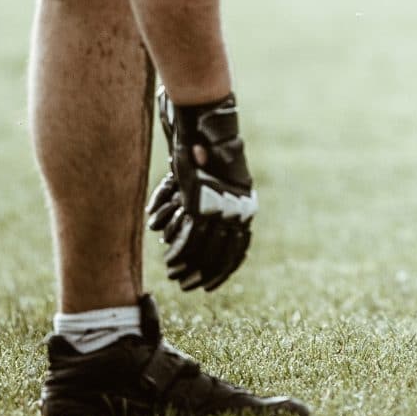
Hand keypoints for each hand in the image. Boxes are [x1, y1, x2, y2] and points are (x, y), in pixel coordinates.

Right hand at [150, 90, 255, 291]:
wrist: (204, 128)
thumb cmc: (205, 151)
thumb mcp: (208, 182)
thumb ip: (204, 204)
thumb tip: (196, 227)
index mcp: (244, 206)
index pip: (238, 248)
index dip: (224, 268)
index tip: (212, 284)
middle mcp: (237, 211)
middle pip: (223, 254)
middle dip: (207, 274)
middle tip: (192, 287)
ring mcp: (221, 209)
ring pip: (205, 249)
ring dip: (190, 267)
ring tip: (177, 278)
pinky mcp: (202, 204)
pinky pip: (191, 237)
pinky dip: (181, 252)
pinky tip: (172, 262)